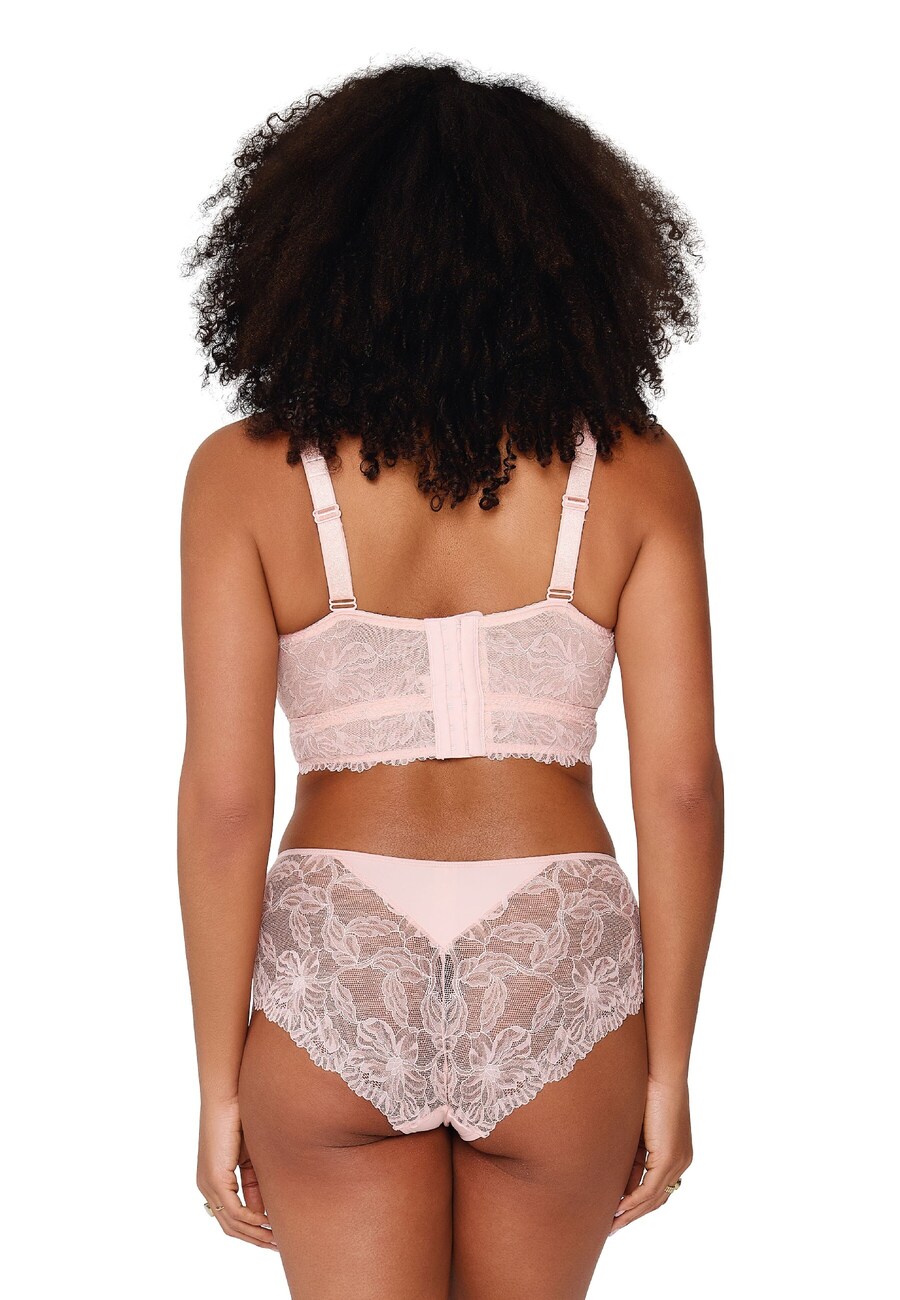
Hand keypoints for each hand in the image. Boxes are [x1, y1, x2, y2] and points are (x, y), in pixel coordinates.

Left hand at [196, 1096, 277, 1249]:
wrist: (230, 1094)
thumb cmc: (241, 1116)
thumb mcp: (251, 1157)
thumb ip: (254, 1183)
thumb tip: (262, 1210)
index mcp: (214, 1179)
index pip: (232, 1215)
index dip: (253, 1230)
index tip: (274, 1235)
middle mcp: (207, 1186)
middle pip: (230, 1225)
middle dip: (255, 1239)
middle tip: (277, 1246)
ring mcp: (209, 1183)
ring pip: (231, 1222)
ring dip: (255, 1234)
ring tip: (275, 1240)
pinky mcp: (215, 1178)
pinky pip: (234, 1210)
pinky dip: (251, 1220)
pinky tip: (266, 1223)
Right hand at [610, 1075, 692, 1233]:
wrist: (661, 1074)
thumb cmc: (648, 1091)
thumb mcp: (637, 1130)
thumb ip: (631, 1153)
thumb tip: (617, 1175)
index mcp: (677, 1153)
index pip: (657, 1187)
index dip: (638, 1202)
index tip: (618, 1212)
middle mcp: (681, 1162)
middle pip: (657, 1199)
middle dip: (633, 1215)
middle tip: (613, 1227)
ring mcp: (677, 1162)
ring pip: (653, 1199)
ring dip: (631, 1214)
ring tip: (611, 1226)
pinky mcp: (667, 1159)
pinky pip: (649, 1189)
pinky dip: (633, 1202)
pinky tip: (617, 1211)